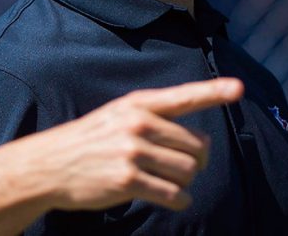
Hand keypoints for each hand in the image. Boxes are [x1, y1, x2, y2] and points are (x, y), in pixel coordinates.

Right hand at [28, 77, 243, 211]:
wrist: (48, 165)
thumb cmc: (90, 141)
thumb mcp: (117, 116)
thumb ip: (155, 120)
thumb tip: (201, 145)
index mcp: (137, 104)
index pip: (182, 96)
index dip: (213, 91)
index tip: (238, 88)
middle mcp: (137, 124)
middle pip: (196, 145)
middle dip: (196, 161)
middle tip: (183, 167)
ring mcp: (132, 152)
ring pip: (188, 171)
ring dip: (186, 182)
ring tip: (168, 182)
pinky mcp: (127, 181)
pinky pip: (174, 195)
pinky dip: (180, 201)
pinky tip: (172, 199)